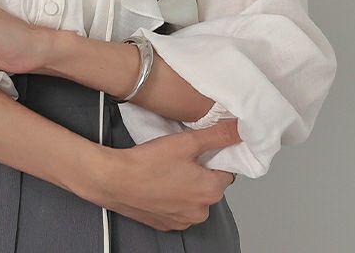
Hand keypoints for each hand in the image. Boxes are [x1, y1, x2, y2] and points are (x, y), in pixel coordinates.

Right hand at [91, 119, 241, 231]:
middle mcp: (200, 211)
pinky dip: (171, 196)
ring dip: (185, 185)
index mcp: (210, 191)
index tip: (199, 149)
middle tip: (179, 156)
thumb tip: (239, 129)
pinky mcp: (166, 224)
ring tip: (166, 169)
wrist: (115, 180)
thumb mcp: (186, 142)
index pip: (227, 171)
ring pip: (193, 197)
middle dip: (199, 171)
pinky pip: (177, 208)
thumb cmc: (148, 164)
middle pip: (210, 185)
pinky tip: (158, 182)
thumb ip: (217, 135)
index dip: (214, 157)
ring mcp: (183, 221)